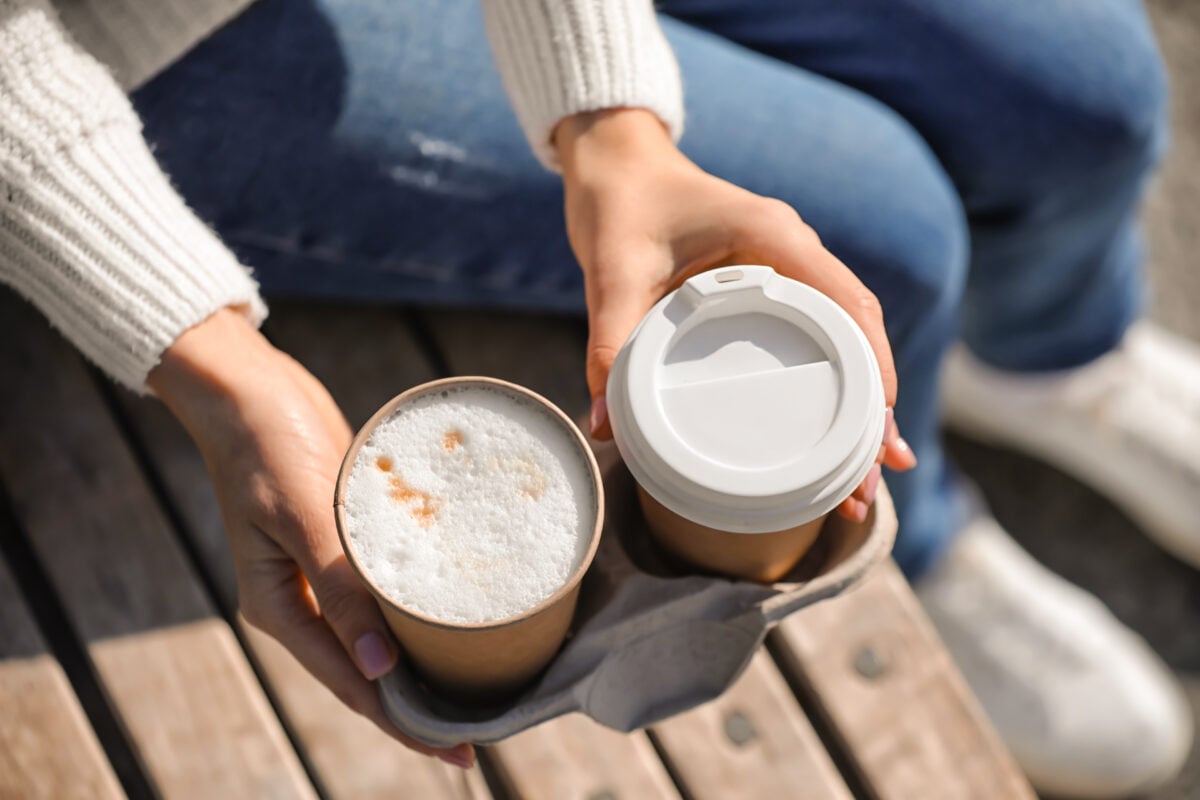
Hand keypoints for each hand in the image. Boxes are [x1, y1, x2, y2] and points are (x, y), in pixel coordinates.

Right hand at [148, 309, 474, 768]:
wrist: (252, 389)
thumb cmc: (267, 444)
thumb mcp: (303, 515)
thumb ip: (338, 590)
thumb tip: (381, 668)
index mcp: (280, 608)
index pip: (352, 684)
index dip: (403, 722)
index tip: (455, 748)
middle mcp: (301, 603)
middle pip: (367, 671)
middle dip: (417, 706)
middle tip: (478, 733)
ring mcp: (321, 575)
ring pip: (378, 636)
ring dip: (420, 663)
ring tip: (475, 688)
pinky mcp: (342, 545)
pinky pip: (383, 592)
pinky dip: (415, 611)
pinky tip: (453, 620)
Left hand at [555, 110, 915, 520]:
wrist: (617, 166)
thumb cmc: (620, 206)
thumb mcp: (611, 274)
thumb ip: (609, 345)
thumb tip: (605, 427)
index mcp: (773, 236)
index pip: (848, 306)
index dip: (874, 369)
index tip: (879, 428)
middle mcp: (795, 250)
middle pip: (859, 331)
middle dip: (877, 403)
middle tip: (882, 470)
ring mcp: (789, 266)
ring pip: (846, 335)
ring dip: (862, 397)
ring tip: (864, 470)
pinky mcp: (773, 283)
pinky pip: (817, 332)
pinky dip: (832, 380)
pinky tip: (832, 430)